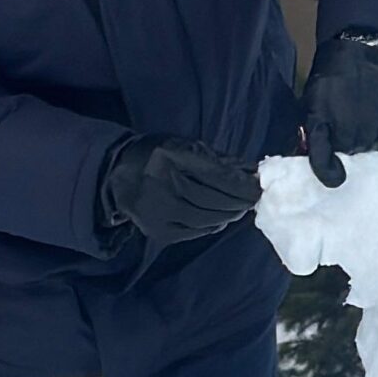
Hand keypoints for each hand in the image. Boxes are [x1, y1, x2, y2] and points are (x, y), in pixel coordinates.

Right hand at [102, 136, 261, 243]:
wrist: (118, 175)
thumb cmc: (158, 155)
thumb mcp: (185, 145)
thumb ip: (218, 160)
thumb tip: (251, 172)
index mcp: (171, 157)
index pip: (215, 175)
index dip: (241, 184)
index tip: (259, 187)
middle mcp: (163, 185)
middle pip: (213, 199)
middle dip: (239, 201)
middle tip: (254, 200)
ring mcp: (159, 211)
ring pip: (206, 218)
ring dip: (229, 214)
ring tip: (240, 208)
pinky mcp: (158, 231)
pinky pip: (194, 231)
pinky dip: (212, 224)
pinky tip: (221, 217)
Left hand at [301, 28, 377, 187]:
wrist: (361, 52)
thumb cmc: (329, 77)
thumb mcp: (311, 99)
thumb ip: (310, 128)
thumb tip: (308, 153)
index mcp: (321, 119)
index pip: (321, 157)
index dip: (326, 171)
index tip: (334, 179)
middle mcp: (347, 125)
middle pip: (347, 152)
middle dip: (343, 145)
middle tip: (342, 129)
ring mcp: (371, 123)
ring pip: (367, 147)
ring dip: (362, 140)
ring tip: (358, 121)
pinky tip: (373, 118)